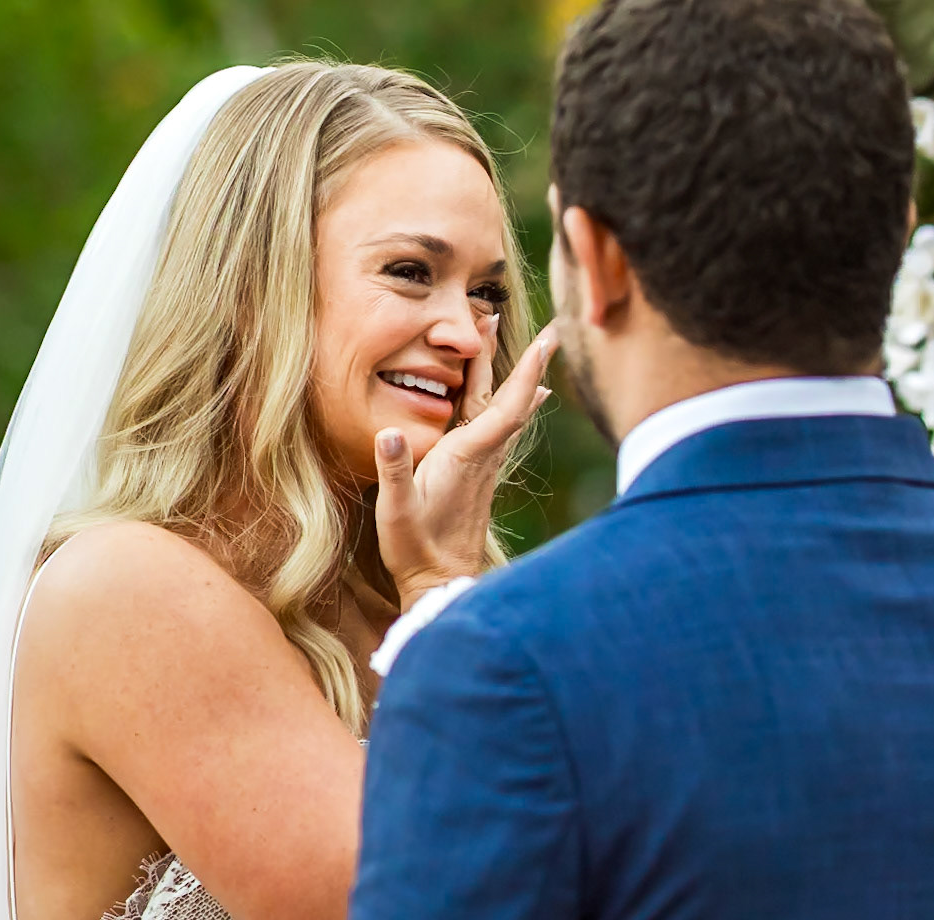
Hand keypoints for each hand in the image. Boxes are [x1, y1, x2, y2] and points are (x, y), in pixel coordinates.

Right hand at [374, 319, 556, 610]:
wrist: (440, 583)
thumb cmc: (416, 548)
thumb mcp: (395, 510)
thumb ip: (393, 472)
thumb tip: (388, 433)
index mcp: (465, 455)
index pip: (504, 406)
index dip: (525, 372)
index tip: (546, 341)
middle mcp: (482, 456)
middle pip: (508, 399)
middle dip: (522, 360)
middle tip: (529, 322)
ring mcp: (484, 465)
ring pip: (507, 411)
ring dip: (516, 376)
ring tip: (527, 344)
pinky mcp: (479, 473)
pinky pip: (501, 426)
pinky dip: (514, 402)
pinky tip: (529, 397)